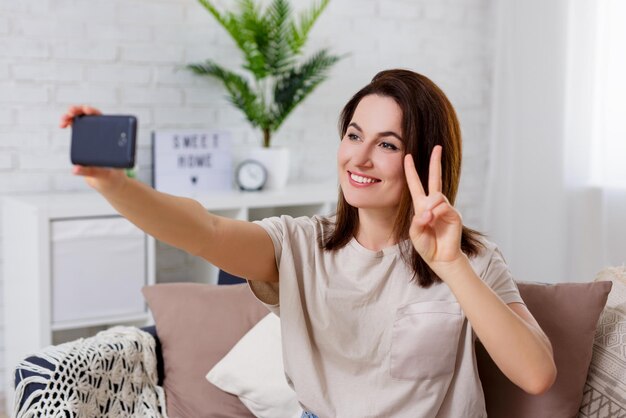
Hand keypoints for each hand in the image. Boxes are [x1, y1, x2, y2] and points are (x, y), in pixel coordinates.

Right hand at [60, 105, 127, 194]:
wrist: (109, 180)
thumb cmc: (110, 175)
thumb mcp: (102, 174)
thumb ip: (89, 172)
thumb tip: (74, 170)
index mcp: (111, 138)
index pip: (103, 120)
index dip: (94, 112)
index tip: (86, 110)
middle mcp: (102, 134)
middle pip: (90, 117)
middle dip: (79, 111)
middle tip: (70, 112)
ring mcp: (92, 135)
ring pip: (81, 120)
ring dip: (71, 116)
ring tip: (63, 120)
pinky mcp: (84, 139)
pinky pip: (76, 126)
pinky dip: (68, 122)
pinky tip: (62, 124)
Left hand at [404, 146, 464, 273]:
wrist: (440, 258)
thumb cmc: (426, 246)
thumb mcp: (415, 233)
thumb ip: (418, 221)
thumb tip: (430, 211)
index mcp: (421, 206)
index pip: (415, 184)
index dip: (411, 171)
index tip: (407, 156)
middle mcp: (434, 204)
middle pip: (435, 178)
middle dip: (435, 162)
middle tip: (438, 147)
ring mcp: (445, 208)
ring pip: (437, 195)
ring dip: (430, 207)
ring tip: (429, 221)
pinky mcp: (454, 214)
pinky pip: (444, 206)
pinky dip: (437, 213)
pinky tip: (435, 221)